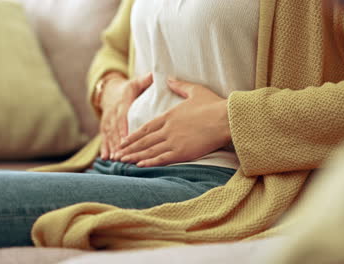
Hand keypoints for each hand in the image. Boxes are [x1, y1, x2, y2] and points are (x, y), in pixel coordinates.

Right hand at [99, 73, 153, 159]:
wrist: (110, 91)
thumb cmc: (128, 89)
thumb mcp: (135, 83)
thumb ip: (145, 80)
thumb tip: (154, 74)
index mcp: (122, 102)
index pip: (123, 116)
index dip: (124, 127)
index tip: (127, 138)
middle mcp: (113, 112)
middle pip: (115, 129)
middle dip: (118, 141)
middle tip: (122, 153)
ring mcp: (108, 121)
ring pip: (109, 135)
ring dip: (111, 147)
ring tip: (115, 158)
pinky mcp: (104, 128)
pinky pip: (104, 138)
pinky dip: (104, 148)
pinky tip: (105, 158)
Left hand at [117, 77, 231, 166]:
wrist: (226, 118)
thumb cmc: (214, 104)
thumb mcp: (195, 90)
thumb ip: (179, 85)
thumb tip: (168, 78)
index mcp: (169, 116)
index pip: (146, 127)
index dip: (133, 135)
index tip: (123, 140)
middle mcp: (168, 129)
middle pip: (144, 140)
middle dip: (129, 148)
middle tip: (116, 155)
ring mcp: (174, 141)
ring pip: (149, 150)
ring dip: (134, 156)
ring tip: (122, 161)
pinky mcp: (182, 152)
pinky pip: (162, 158)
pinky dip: (149, 163)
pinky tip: (139, 166)